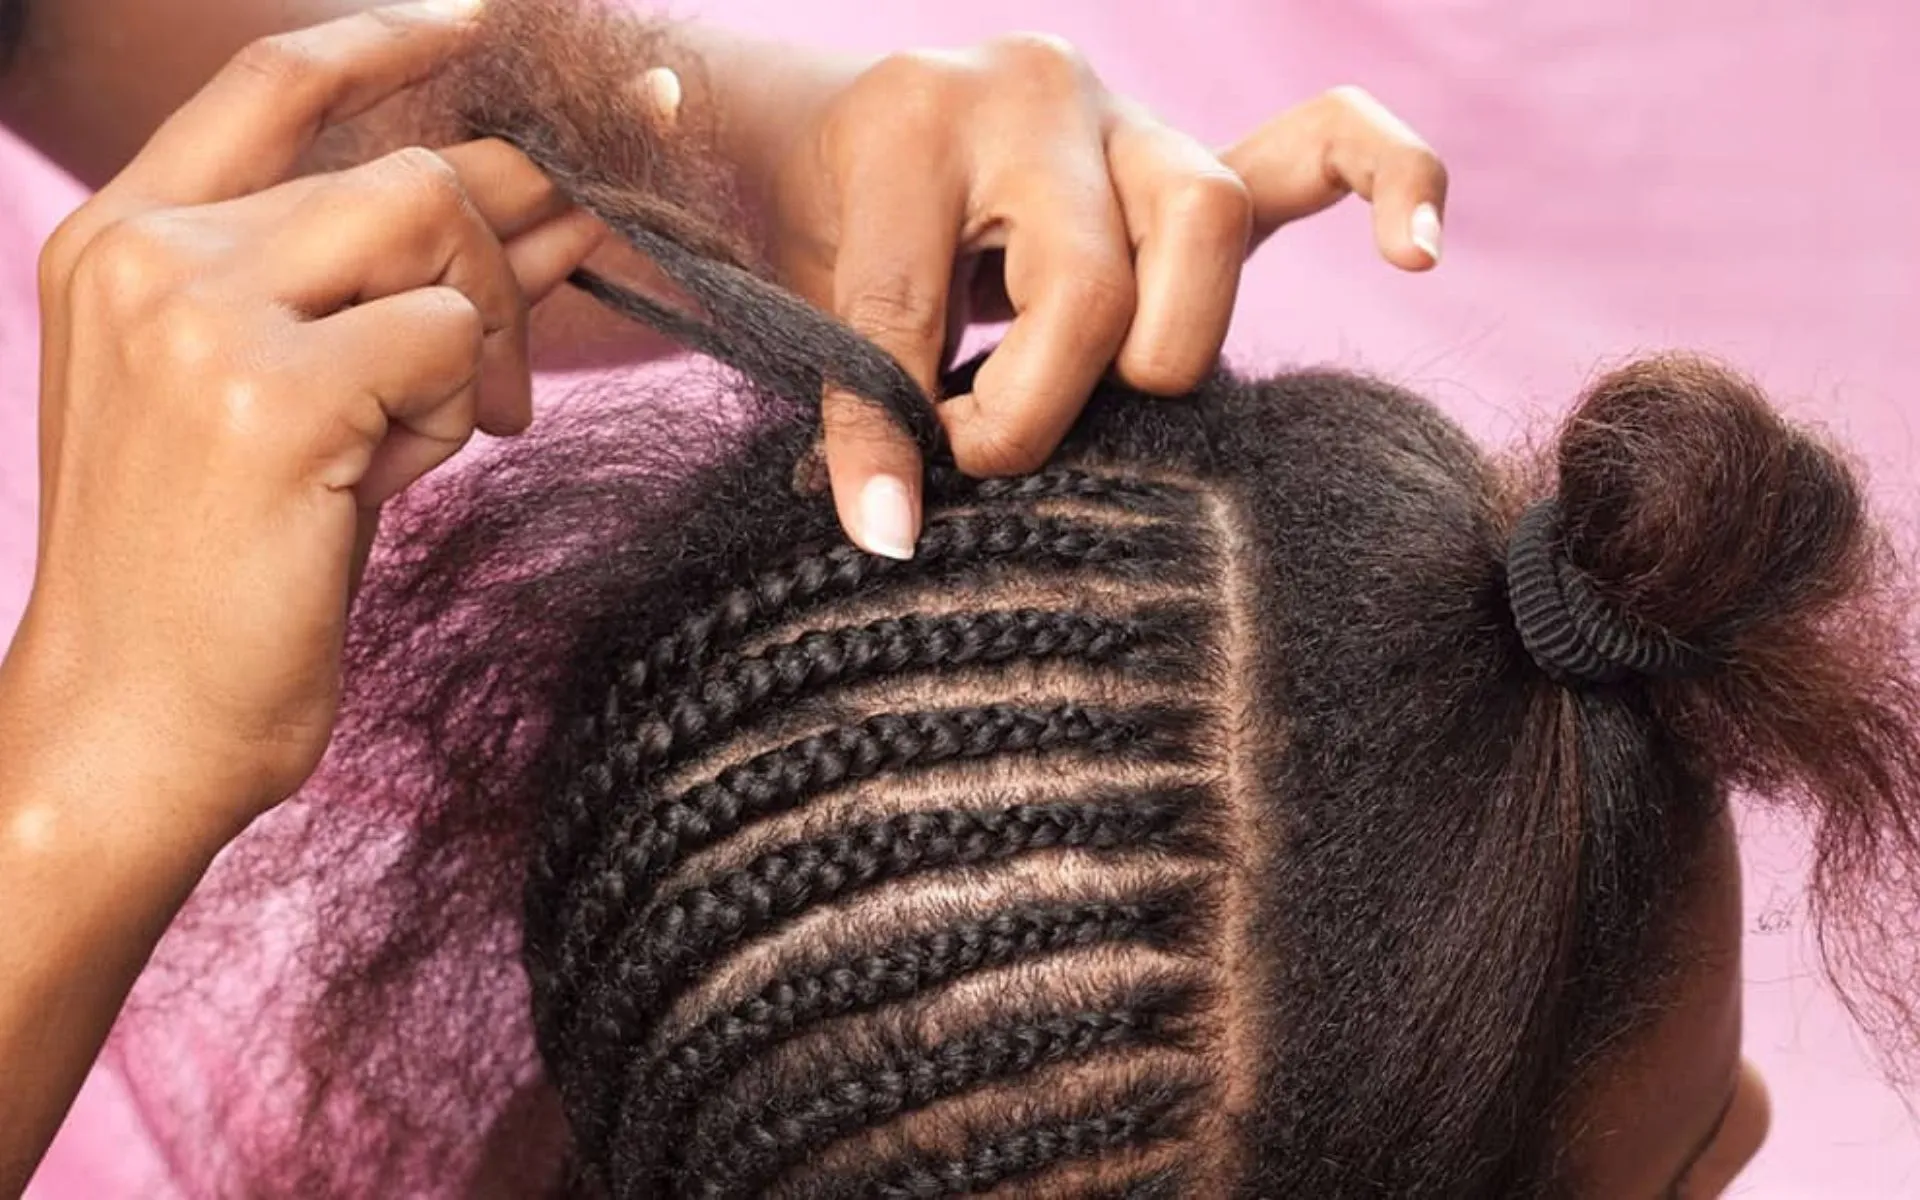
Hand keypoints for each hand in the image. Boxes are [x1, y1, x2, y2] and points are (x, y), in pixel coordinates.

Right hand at [10, 2, 602, 841]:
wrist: (137, 719)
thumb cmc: (219, 569)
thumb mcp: (290, 396)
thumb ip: (387, 292)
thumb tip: (541, 208)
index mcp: (126, 239)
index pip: (272, 80)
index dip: (391, 40)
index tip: (489, 25)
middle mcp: (147, 252)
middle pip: (402, 169)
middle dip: (510, 239)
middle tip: (552, 310)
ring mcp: (197, 314)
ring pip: (435, 229)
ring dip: (484, 332)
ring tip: (457, 423)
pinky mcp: (269, 393)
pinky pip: (444, 338)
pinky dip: (461, 402)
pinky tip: (410, 467)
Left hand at [753, 40, 1448, 558]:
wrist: (849, 134)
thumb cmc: (830, 228)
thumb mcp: (812, 303)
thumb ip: (859, 398)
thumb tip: (894, 536)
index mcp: (916, 122)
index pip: (920, 304)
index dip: (900, 429)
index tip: (889, 515)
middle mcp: (1040, 96)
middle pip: (1091, 282)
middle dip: (1045, 402)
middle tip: (990, 444)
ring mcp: (1136, 121)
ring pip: (1208, 226)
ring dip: (1163, 351)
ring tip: (1110, 397)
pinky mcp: (1200, 160)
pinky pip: (1323, 145)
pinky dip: (1389, 184)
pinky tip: (1414, 253)